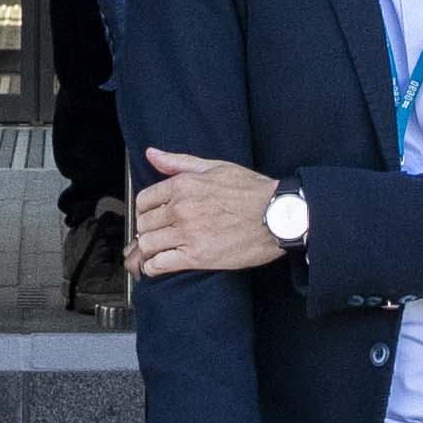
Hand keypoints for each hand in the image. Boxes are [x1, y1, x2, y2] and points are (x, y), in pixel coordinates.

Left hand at [134, 150, 290, 277]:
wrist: (279, 216)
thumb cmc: (253, 191)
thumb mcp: (215, 166)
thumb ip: (179, 162)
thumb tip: (151, 154)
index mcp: (183, 185)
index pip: (143, 200)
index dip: (145, 211)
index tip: (152, 217)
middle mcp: (180, 208)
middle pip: (143, 223)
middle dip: (147, 230)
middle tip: (157, 236)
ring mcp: (187, 233)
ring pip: (147, 244)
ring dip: (149, 250)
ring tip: (158, 251)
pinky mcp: (197, 257)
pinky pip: (159, 264)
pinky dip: (154, 267)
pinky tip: (160, 266)